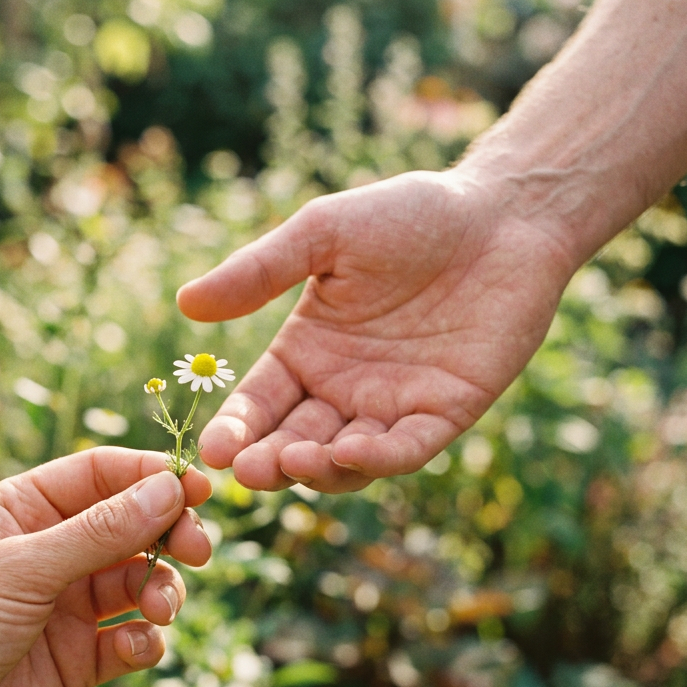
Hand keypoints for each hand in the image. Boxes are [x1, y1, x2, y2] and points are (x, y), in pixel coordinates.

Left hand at [0, 448, 211, 686]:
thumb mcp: (21, 567)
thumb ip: (99, 531)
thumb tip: (169, 488)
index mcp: (24, 510)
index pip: (101, 474)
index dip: (151, 476)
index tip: (199, 488)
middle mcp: (50, 551)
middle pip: (132, 524)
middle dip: (169, 533)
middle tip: (198, 549)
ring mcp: (67, 606)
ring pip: (140, 580)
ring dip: (162, 589)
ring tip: (159, 608)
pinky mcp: (80, 658)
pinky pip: (132, 638)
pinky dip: (146, 640)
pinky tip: (135, 648)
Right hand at [177, 169, 576, 491]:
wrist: (500, 213)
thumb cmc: (407, 216)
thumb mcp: (322, 235)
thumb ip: (259, 271)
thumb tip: (186, 302)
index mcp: (306, 352)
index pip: (259, 404)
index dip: (235, 429)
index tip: (213, 450)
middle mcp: (342, 388)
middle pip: (294, 441)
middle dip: (268, 462)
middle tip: (247, 472)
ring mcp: (393, 405)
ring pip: (346, 458)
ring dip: (317, 468)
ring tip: (295, 462)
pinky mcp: (445, 412)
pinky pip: (407, 447)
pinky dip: (380, 456)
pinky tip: (352, 450)